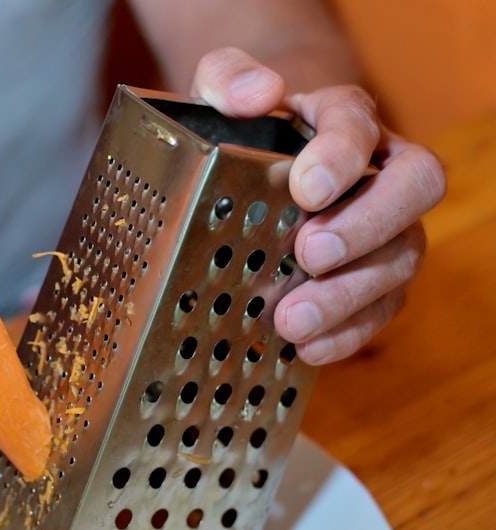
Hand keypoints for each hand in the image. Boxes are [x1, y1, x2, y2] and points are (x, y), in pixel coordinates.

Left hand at [190, 48, 445, 363]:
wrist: (243, 167)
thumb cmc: (237, 130)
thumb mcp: (217, 93)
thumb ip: (229, 80)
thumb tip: (260, 92)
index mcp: (342, 120)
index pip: (361, 124)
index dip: (341, 155)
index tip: (305, 187)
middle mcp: (378, 172)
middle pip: (413, 188)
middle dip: (366, 226)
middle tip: (310, 254)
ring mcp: (383, 228)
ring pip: (402, 257)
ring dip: (349, 294)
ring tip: (291, 319)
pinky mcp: (373, 279)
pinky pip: (382, 308)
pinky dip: (347, 333)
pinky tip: (308, 348)